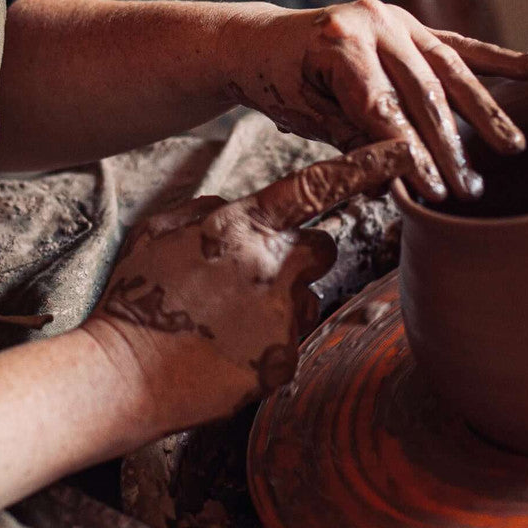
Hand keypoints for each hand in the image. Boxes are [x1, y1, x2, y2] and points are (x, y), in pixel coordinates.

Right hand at [81, 140, 420, 433]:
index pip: (317, 186)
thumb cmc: (134, 299)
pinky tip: (225, 351)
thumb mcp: (157, 231)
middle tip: (257, 274)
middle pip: (323, 246)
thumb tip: (236, 209)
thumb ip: (206, 208)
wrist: (122, 375)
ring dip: (281, 304)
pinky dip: (267, 345)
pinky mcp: (283, 361)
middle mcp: (273, 266)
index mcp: (242, 225)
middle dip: (302, 254)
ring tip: (226, 322)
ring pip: (307, 298)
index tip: (405, 152)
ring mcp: (282, 317)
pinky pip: (291, 342)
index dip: (365, 166)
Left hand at [217, 0, 527, 201]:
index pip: (385, 108)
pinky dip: (493, 58)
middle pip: (422, 93)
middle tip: (472, 190)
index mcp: (339, 42)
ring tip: (512, 147)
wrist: (263, 41)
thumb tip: (398, 185)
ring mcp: (394, 18)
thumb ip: (354, 143)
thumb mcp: (306, 117)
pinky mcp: (410, 23)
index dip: (412, 153)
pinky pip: (455, 45)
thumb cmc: (280, 85)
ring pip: (448, 69)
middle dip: (449, 146)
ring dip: (484, 110)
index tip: (437, 192)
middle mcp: (372, 21)